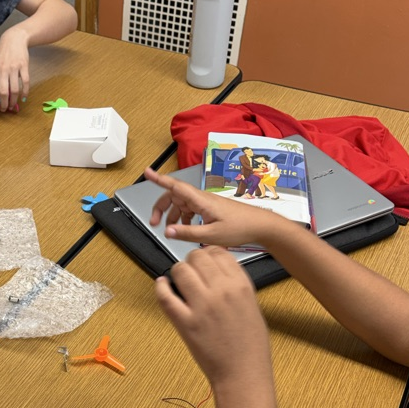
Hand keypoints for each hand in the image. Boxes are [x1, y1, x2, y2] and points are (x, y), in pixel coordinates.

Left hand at [0, 25, 29, 112]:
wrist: (14, 40)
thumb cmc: (3, 55)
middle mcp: (2, 70)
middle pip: (3, 92)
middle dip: (4, 104)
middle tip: (5, 109)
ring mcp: (14, 68)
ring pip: (15, 90)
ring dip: (14, 101)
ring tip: (13, 105)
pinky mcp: (24, 66)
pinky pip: (25, 83)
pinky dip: (25, 92)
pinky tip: (23, 97)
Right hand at [144, 167, 283, 249]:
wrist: (261, 226)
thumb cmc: (241, 228)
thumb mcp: (211, 235)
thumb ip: (187, 233)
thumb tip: (167, 231)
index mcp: (201, 200)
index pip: (175, 186)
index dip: (159, 179)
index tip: (147, 172)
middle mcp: (202, 198)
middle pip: (174, 196)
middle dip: (161, 207)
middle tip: (154, 222)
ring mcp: (207, 202)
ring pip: (182, 204)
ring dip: (173, 215)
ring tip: (170, 230)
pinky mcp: (211, 208)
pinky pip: (191, 209)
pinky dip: (184, 218)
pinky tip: (185, 229)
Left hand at [154, 247, 270, 388]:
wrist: (242, 373)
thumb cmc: (250, 345)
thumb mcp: (251, 305)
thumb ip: (235, 285)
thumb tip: (218, 269)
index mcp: (240, 285)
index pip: (218, 253)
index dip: (208, 253)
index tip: (204, 260)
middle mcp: (221, 291)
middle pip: (197, 257)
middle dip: (191, 261)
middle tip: (190, 270)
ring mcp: (201, 306)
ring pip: (180, 271)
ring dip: (177, 272)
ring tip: (178, 280)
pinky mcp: (185, 323)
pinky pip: (165, 297)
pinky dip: (160, 288)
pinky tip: (162, 285)